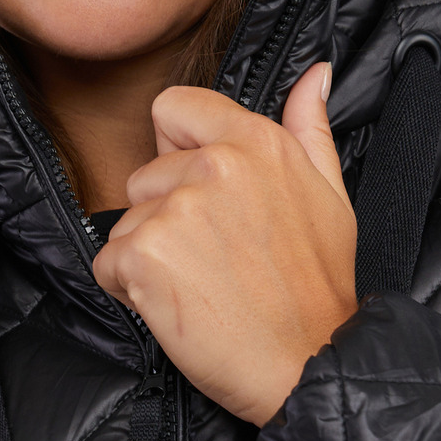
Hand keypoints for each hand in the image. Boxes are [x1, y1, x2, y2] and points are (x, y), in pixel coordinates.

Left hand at [92, 63, 357, 423]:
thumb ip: (311, 129)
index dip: (175, 151)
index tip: (200, 195)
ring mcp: (177, 209)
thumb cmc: (321, 291)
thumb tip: (315, 74)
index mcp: (257, 142)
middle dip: (165, 219)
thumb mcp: (331, 197)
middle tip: (215, 262)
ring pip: (126, 224)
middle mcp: (215, 165)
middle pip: (144, 177)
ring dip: (150, 259)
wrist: (312, 365)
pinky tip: (180, 308)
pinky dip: (131, 293)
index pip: (173, 108)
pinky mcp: (146, 255)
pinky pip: (108, 265)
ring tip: (203, 288)